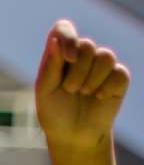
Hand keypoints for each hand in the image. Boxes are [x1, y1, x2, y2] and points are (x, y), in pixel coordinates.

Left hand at [36, 19, 130, 153]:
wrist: (72, 135)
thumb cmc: (54, 113)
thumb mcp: (45, 91)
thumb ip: (50, 66)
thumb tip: (56, 40)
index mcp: (60, 54)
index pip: (63, 29)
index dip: (68, 37)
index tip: (68, 58)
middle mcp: (82, 55)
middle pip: (87, 45)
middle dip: (77, 72)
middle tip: (70, 90)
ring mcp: (102, 65)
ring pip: (106, 56)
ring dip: (91, 80)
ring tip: (83, 94)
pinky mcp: (118, 77)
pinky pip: (118, 73)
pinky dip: (105, 89)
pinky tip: (98, 98)